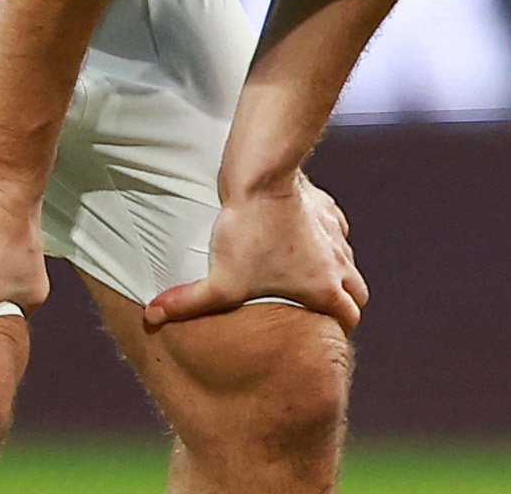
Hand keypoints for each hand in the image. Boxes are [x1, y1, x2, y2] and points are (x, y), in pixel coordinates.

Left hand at [145, 173, 367, 330]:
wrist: (262, 177)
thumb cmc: (248, 234)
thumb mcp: (219, 280)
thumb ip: (188, 303)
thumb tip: (153, 316)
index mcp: (323, 288)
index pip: (349, 318)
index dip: (338, 329)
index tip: (320, 333)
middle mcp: (338, 263)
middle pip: (358, 293)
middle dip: (343, 302)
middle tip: (316, 308)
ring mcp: (336, 234)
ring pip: (349, 262)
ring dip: (336, 272)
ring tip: (306, 275)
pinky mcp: (327, 210)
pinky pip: (336, 231)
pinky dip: (326, 241)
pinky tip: (301, 239)